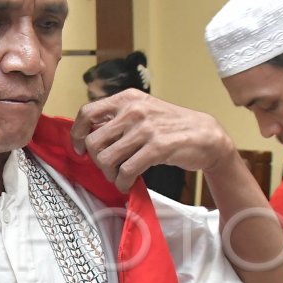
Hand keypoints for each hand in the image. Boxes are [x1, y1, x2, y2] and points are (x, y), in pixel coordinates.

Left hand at [70, 89, 234, 190]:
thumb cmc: (170, 126)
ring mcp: (145, 128)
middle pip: (93, 141)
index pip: (87, 113)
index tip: (79, 149)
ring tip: (119, 176)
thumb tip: (87, 136)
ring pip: (106, 158)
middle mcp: (134, 110)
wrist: (206, 135)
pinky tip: (127, 183)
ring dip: (109, 174)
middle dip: (96, 160)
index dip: (77, 134)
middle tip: (108, 168)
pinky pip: (125, 170)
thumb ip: (117, 119)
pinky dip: (122, 182)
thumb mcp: (143, 111)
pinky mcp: (157, 147)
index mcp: (127, 98)